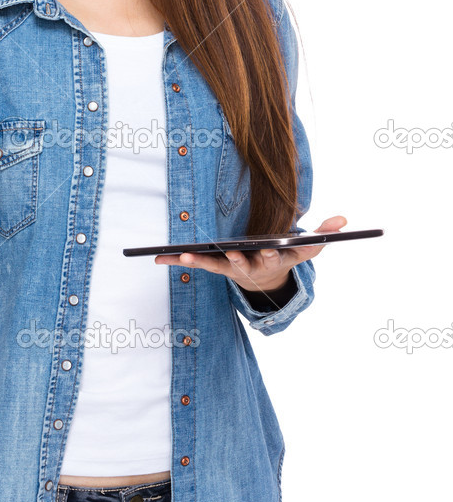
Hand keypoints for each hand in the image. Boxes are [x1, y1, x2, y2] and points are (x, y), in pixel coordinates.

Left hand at [154, 216, 348, 294]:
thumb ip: (324, 234)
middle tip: (231, 254)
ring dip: (198, 261)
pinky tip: (158, 257)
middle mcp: (250, 267)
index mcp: (273, 260)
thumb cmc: (286, 256)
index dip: (273, 254)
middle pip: (243, 265)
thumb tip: (344, 221)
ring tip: (184, 255)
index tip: (272, 248)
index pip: (275, 257)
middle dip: (237, 260)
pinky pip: (195, 262)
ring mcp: (230, 268)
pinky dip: (176, 260)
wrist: (266, 280)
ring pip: (213, 266)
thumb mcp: (307, 248)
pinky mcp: (214, 266)